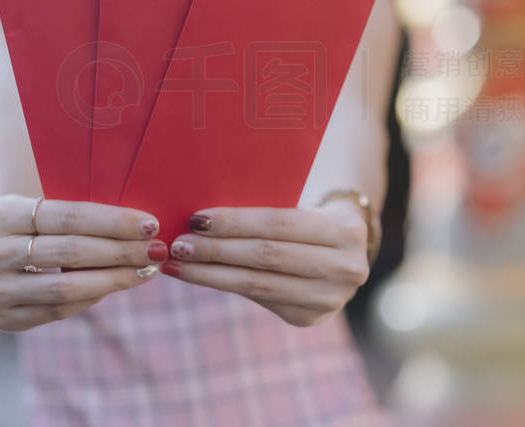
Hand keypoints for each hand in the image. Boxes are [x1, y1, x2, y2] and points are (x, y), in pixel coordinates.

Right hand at [0, 194, 169, 331]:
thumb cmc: (37, 214)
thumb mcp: (47, 195)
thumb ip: (84, 201)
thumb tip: (145, 222)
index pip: (67, 217)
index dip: (114, 222)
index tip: (151, 224)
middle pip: (70, 253)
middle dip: (122, 251)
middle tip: (158, 249)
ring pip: (66, 289)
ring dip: (115, 279)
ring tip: (148, 269)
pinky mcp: (1, 319)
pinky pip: (59, 311)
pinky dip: (94, 297)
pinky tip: (118, 284)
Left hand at [160, 204, 370, 326]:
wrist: (345, 253)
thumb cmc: (312, 221)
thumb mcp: (305, 206)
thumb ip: (268, 212)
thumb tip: (203, 218)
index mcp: (346, 230)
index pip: (280, 224)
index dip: (236, 222)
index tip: (196, 219)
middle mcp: (345, 268)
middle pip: (266, 256)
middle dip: (217, 249)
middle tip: (178, 244)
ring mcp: (330, 298)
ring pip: (258, 284)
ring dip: (211, 274)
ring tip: (178, 263)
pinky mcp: (311, 318)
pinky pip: (259, 299)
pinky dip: (225, 285)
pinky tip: (199, 276)